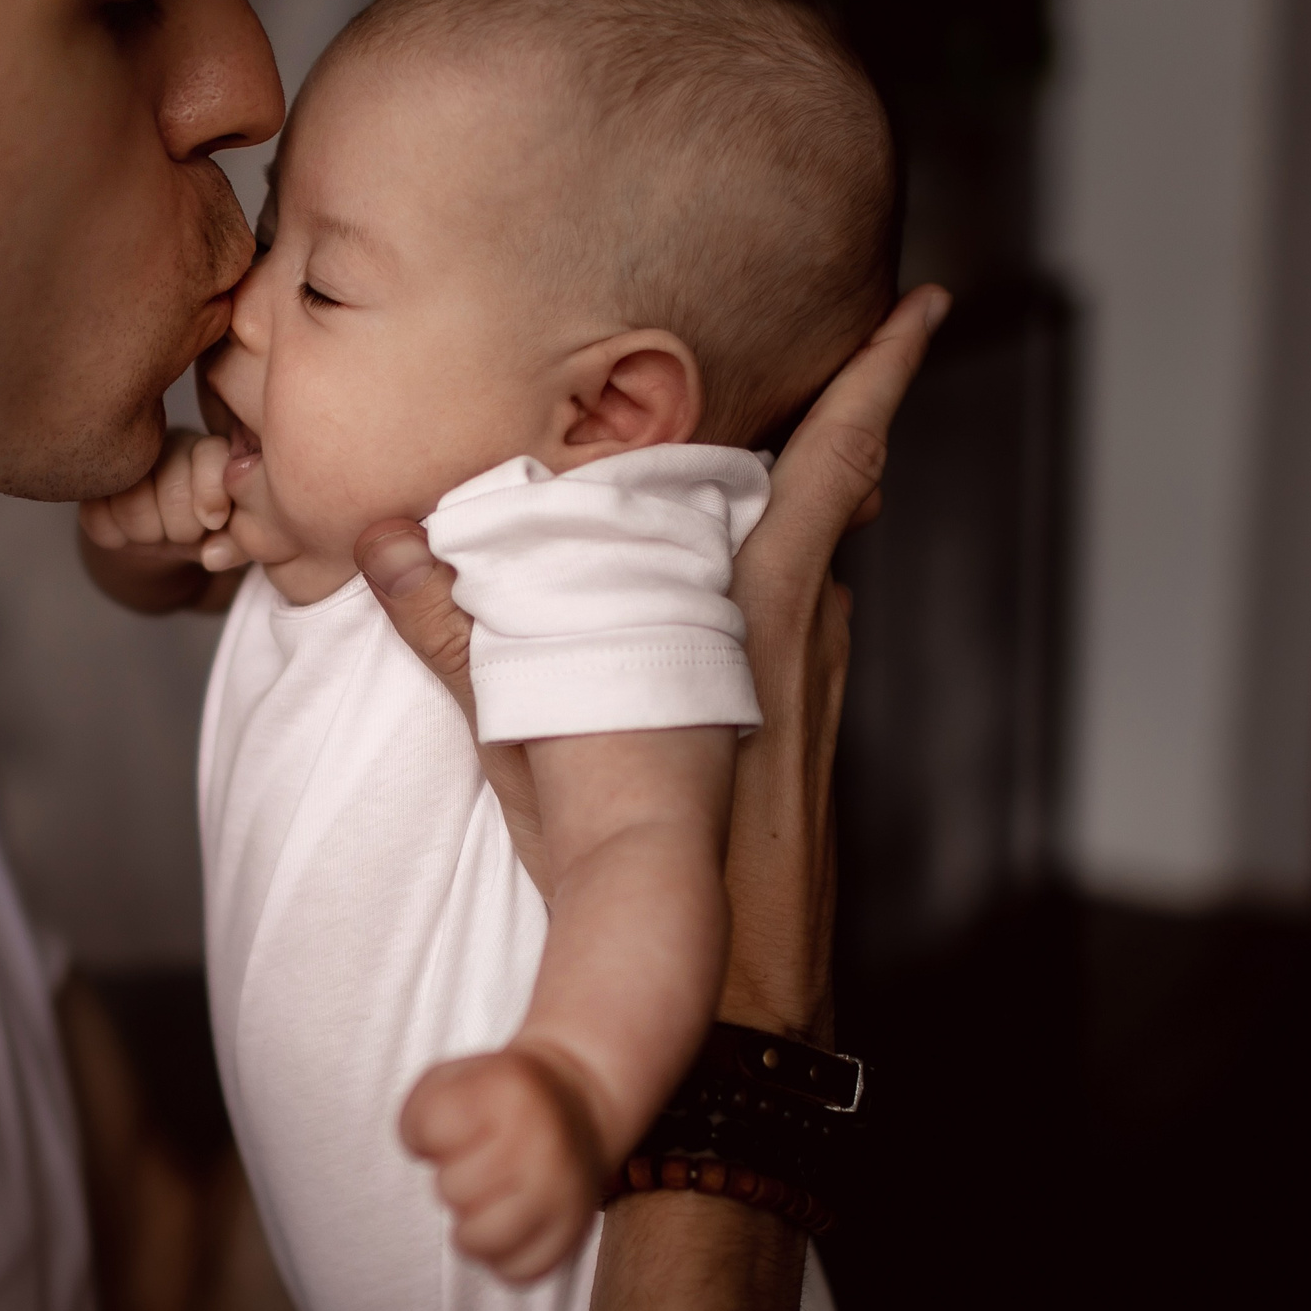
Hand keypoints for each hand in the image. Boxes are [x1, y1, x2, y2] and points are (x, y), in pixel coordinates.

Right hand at [77, 427, 243, 569]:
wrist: (162, 533)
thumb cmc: (206, 529)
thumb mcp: (231, 536)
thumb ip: (238, 544)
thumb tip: (213, 557)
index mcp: (208, 448)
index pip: (209, 456)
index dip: (211, 494)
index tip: (213, 521)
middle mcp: (165, 442)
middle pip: (172, 491)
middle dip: (181, 528)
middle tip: (184, 531)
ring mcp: (123, 458)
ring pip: (131, 505)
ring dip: (148, 534)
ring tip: (158, 529)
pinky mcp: (91, 482)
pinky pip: (96, 518)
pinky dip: (114, 536)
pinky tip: (127, 529)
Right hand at [358, 285, 949, 1034]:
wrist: (729, 1006)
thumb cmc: (635, 880)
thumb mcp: (527, 746)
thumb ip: (458, 636)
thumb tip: (382, 543)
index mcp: (753, 614)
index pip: (834, 465)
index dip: (883, 378)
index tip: (928, 304)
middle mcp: (799, 639)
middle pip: (826, 505)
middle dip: (818, 437)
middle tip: (807, 363)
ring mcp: (815, 695)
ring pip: (806, 573)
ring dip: (779, 525)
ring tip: (729, 485)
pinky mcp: (809, 744)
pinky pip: (791, 634)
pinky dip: (762, 599)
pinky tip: (709, 618)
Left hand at [401, 1045, 605, 1283]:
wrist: (578, 1104)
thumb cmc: (501, 1097)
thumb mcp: (456, 1078)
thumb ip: (420, 1111)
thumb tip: (424, 1157)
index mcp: (509, 1091)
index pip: (430, 1129)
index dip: (426, 1132)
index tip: (451, 1126)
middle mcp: (541, 1143)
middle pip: (451, 1189)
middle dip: (451, 1178)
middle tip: (476, 1164)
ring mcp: (562, 1191)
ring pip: (479, 1240)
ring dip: (469, 1226)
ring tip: (482, 1203)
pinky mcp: (575, 1232)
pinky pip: (515, 1271)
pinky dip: (501, 1257)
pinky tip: (506, 1226)